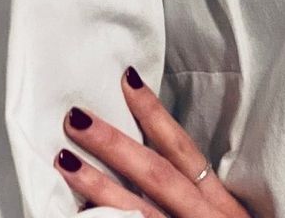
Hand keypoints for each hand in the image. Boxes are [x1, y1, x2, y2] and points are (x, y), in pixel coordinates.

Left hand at [55, 65, 247, 216]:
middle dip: (115, 144)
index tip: (127, 80)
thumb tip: (155, 157)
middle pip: (155, 175)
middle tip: (76, 116)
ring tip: (64, 159)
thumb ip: (200, 196)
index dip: (155, 115)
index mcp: (221, 204)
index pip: (183, 150)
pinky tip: (78, 217)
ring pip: (137, 213)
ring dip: (98, 187)